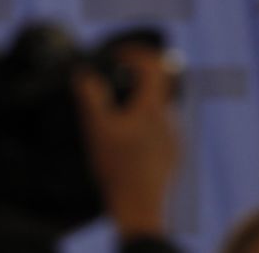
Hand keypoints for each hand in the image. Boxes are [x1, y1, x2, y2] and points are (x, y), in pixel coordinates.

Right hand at [73, 46, 179, 237]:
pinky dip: (145, 122)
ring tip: (117, 111)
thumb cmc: (118, 168)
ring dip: (141, 100)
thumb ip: (91, 97)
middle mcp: (169, 116)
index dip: (136, 52)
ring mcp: (174, 134)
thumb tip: (84, 73)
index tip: (118, 54)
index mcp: (153, 105)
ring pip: (159, 106)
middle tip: (116, 76)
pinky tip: (128, 138)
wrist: (140, 206)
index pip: (154, 63)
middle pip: (159, 82)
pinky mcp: (174, 150)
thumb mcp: (97, 129)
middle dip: (138, 74)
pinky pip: (161, 126)